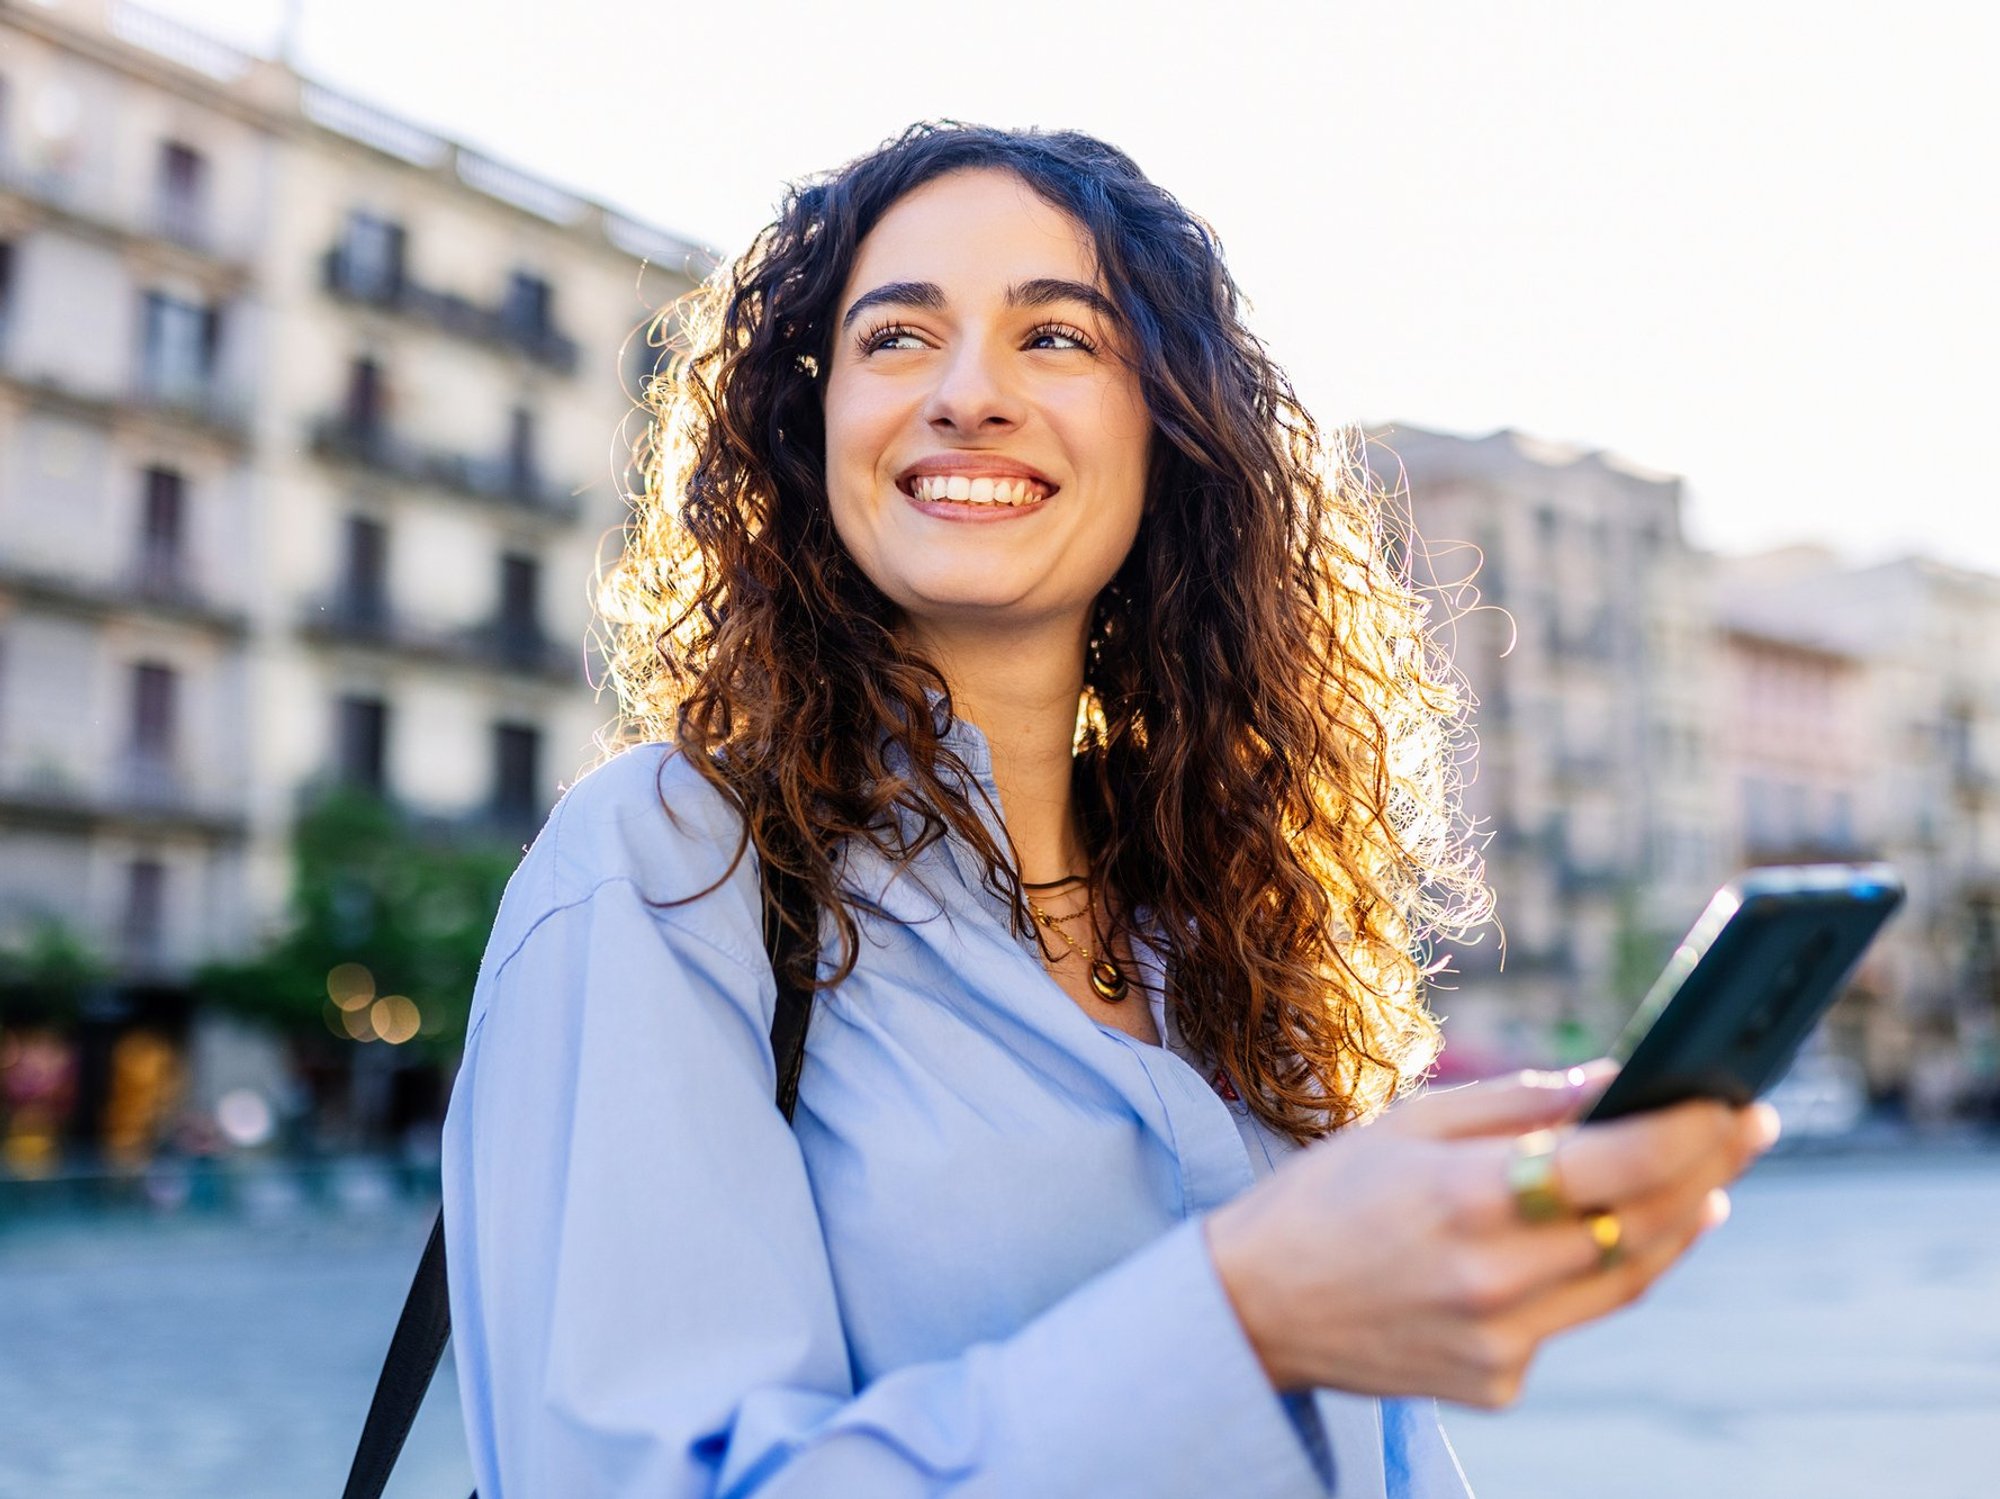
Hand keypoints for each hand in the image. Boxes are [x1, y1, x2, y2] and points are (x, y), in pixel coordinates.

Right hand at [1203, 1066, 1778, 1407]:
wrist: (1253, 1307)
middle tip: (1746, 1125)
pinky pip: (1574, 1319)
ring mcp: (1500, 1343)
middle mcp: (1491, 1279)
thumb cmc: (1329, 1195)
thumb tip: (1620, 1081)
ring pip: (1629, 1280)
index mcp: (1464, 1197)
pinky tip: (1609, 1236)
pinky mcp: (1499, 1384)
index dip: (1691, 1131)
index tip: (1734, 1096)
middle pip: (1644, 1225)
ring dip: (1678, 1224)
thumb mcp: (1410, 1122)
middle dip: (1708, 1169)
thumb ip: (1519, 1103)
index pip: (1618, 1164)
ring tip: (1706, 1179)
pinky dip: (1600, 1272)